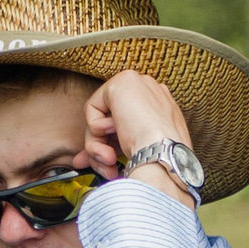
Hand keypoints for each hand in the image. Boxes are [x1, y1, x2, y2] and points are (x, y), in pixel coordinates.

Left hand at [86, 70, 196, 209]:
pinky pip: (93, 108)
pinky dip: (97, 128)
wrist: (164, 153)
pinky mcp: (121, 83)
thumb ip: (116, 147)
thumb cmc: (160, 158)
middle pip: (109, 119)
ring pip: (100, 117)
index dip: (111, 142)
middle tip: (105, 164)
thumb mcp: (140, 149)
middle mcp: (149, 90)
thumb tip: (84, 160)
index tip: (106, 161)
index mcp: (160, 105)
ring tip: (108, 158)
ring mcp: (137, 84)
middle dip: (99, 145)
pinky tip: (115, 131)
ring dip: (97, 143)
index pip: (125, 120)